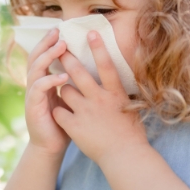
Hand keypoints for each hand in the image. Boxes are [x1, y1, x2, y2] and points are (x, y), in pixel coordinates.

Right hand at [24, 28, 71, 156]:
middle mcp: (35, 85)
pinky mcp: (33, 107)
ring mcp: (32, 95)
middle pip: (36, 57)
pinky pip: (38, 89)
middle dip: (46, 43)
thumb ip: (75, 83)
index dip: (49, 42)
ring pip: (35, 69)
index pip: (43, 56)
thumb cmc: (65, 122)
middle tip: (57, 31)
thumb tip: (93, 65)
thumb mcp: (70, 98)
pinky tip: (62, 76)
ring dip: (48, 56)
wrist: (52, 147)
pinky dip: (50, 80)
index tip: (61, 29)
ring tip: (61, 47)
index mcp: (44, 81)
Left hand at [52, 31, 148, 164]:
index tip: (90, 32)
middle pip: (79, 72)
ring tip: (66, 93)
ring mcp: (86, 112)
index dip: (98, 48)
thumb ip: (120, 93)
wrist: (125, 157)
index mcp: (115, 93)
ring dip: (64, 89)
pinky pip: (59, 111)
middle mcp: (99, 99)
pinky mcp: (74, 126)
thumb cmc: (131, 133)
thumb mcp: (130, 107)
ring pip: (65, 90)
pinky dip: (58, 111)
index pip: (106, 65)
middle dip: (67, 58)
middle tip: (60, 49)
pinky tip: (60, 114)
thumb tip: (117, 80)